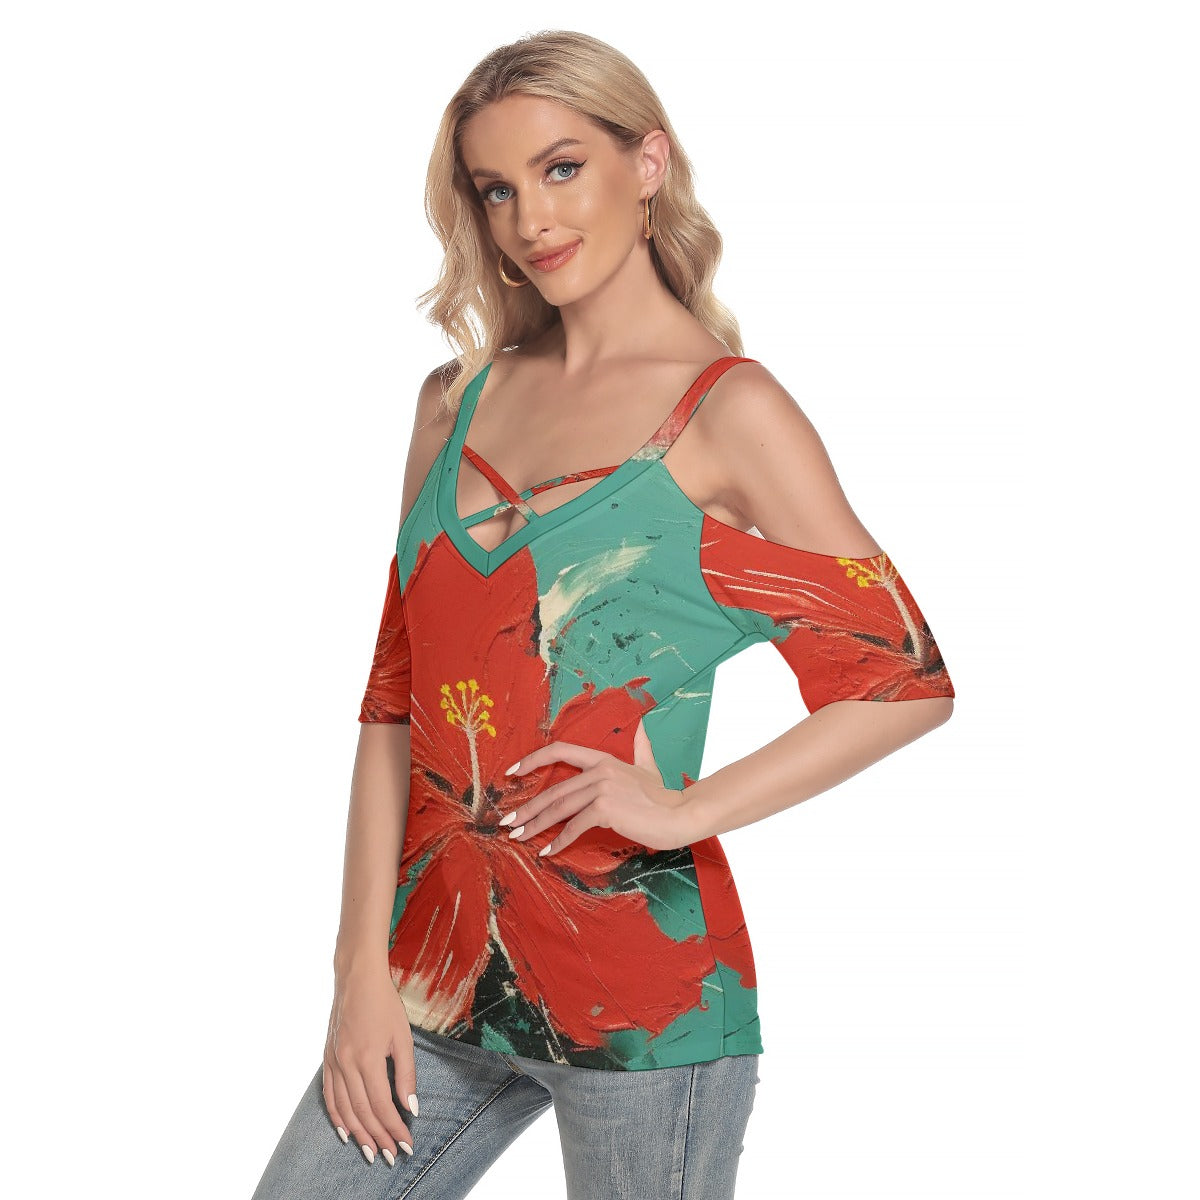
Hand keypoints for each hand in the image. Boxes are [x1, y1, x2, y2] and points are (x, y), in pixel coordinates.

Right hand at [322, 960, 418, 1166]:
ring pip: (345, 1109)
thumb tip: (412, 1108)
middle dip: (379, 1138)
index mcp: (368, 1059)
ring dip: (359, 1134)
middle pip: (363, 1113)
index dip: (395, 1129)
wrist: (357, 979)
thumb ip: (407, 1074)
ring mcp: (334, 1062)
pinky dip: (337, 1117)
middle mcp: (347, 1064)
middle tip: (393, 1157)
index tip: (407, 1145)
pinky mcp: (327, 1058)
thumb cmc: (385, 1005)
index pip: (382, 1106)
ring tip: (372, 1152)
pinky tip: (346, 1132)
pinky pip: (329, 1095)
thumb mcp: (404, 1037)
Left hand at [499, 739, 693, 854]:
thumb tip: (642, 728)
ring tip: (518, 837)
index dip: (533, 760)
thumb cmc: (664, 796)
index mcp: (603, 759)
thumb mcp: (648, 767)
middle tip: (508, 820)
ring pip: (559, 808)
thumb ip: (640, 748)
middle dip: (527, 807)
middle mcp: (599, 770)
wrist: (681, 814)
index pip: (560, 751)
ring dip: (535, 825)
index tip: (512, 772)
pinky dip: (559, 842)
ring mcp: (602, 788)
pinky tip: (547, 853)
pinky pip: (575, 827)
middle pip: (553, 789)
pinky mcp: (606, 809)